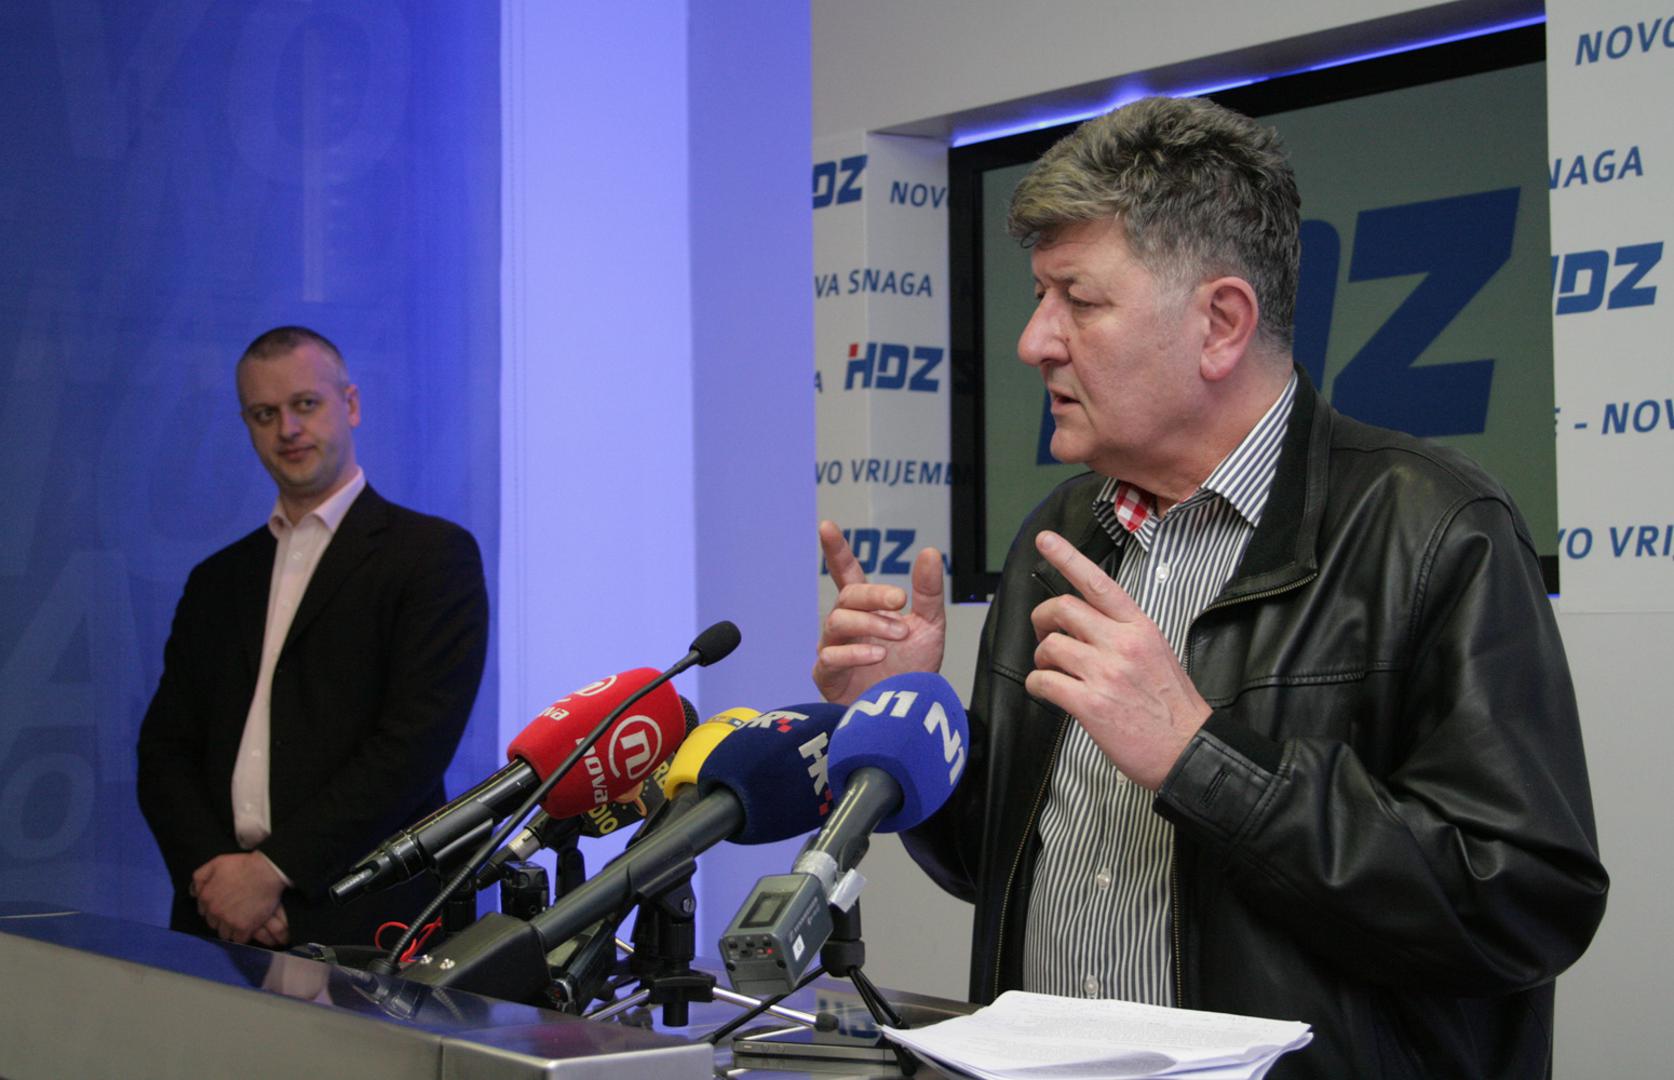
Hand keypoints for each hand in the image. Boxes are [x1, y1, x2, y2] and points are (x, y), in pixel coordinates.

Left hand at [190, 852, 286, 944]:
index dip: (214, 909)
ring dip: (231, 929)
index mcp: (206, 897)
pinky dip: (242, 935)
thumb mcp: (216, 863)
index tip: (223, 905)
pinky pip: (239, 939)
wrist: (266, 871)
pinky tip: (248, 928)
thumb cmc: (242, 865)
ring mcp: (229, 921)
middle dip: (221, 920)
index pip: (204, 912)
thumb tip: (193, 893)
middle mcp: (215, 912)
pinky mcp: (244, 928)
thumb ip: (200, 877)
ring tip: (240, 921)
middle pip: (214, 924)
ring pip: (225, 934)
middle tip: (233, 913)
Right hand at [813, 519, 944, 704]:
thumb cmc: (913, 669)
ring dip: (869, 624)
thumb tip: (930, 552)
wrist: (911, 712)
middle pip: (847, 596)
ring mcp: (833, 648)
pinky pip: (830, 657)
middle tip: (900, 601)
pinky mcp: (828, 676)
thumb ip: (928, 591)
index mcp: (866, 608)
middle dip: (873, 595)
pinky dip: (854, 653)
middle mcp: (846, 625)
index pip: (846, 573)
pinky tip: (876, 655)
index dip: (836, 550)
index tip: (827, 526)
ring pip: (838, 622)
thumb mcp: (930, 625)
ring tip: (898, 634)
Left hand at [1026, 530, 1209, 789]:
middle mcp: (1122, 644)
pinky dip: (1036, 685)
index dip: (1068, 557)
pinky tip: (1045, 691)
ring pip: (1049, 645)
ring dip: (1041, 658)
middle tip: (1043, 632)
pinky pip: (1044, 681)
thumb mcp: (1156, 653)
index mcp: (1140, 627)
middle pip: (1062, 608)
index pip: (1098, 583)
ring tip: (1050, 670)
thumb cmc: (1172, 706)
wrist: (1189, 749)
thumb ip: (1122, 633)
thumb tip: (1084, 626)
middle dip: (1042, 618)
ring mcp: (1105, 673)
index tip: (1045, 540)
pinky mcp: (1090, 704)